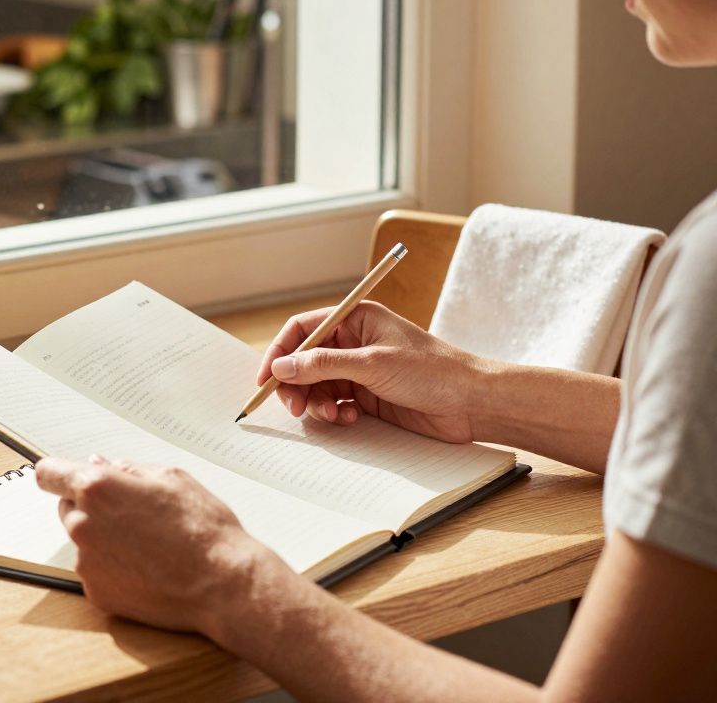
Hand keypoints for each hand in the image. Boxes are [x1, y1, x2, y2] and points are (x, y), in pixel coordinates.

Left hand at [35, 455, 285, 635]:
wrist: (222, 583)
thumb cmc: (202, 528)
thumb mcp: (170, 477)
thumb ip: (127, 469)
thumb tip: (100, 464)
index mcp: (96, 488)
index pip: (48, 473)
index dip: (58, 474)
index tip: (63, 478)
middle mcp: (82, 524)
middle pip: (66, 508)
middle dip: (89, 507)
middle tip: (130, 514)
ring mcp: (86, 562)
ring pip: (82, 541)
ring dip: (102, 539)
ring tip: (146, 545)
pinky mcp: (96, 592)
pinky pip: (95, 572)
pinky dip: (113, 569)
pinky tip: (145, 568)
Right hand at [257, 301, 483, 442]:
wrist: (473, 403)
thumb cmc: (433, 371)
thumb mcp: (373, 363)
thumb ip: (323, 365)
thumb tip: (281, 367)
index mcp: (355, 319)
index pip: (302, 329)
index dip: (280, 352)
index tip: (266, 378)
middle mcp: (353, 342)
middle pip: (304, 361)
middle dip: (295, 384)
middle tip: (294, 407)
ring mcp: (360, 370)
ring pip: (317, 385)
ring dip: (316, 402)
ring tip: (329, 415)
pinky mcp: (367, 396)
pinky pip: (334, 403)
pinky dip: (333, 413)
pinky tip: (348, 419)